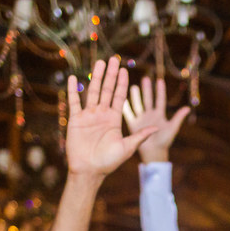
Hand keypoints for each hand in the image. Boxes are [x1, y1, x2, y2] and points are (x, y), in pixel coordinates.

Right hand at [67, 57, 157, 179]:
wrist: (89, 171)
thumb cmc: (109, 162)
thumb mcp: (127, 147)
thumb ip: (140, 136)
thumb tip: (156, 128)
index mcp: (114, 119)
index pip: (119, 97)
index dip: (122, 83)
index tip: (125, 70)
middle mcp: (102, 114)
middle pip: (107, 90)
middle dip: (111, 75)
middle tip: (113, 59)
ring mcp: (89, 116)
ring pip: (93, 92)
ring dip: (96, 78)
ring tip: (99, 63)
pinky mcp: (76, 120)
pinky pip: (74, 102)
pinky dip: (73, 90)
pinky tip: (73, 79)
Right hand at [122, 76, 190, 163]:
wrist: (154, 154)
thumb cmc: (164, 142)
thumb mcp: (172, 128)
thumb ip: (178, 117)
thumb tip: (188, 107)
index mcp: (160, 115)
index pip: (160, 100)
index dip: (160, 91)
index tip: (160, 80)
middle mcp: (150, 115)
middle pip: (148, 99)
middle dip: (147, 89)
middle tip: (145, 78)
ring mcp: (141, 119)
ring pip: (138, 105)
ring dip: (135, 96)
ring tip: (133, 86)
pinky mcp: (133, 125)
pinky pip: (128, 115)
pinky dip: (125, 107)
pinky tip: (121, 99)